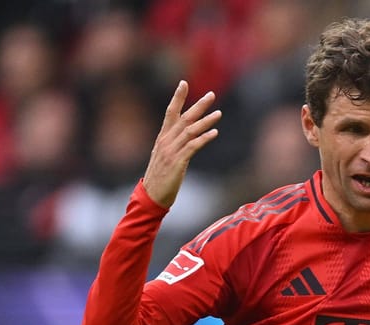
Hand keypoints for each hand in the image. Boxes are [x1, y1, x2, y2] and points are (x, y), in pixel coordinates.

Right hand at [142, 81, 221, 208]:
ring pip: (190, 131)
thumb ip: (174, 144)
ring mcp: (171, 151)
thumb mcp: (166, 157)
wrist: (151, 196)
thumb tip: (187, 136)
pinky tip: (214, 133)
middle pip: (183, 118)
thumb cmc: (160, 178)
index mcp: (163, 138)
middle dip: (198, 106)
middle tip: (211, 95)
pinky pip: (192, 147)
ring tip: (219, 113)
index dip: (178, 98)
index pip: (170, 112)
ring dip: (205, 121)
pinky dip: (204, 138)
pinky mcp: (177, 162)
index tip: (184, 83)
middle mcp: (166, 141)